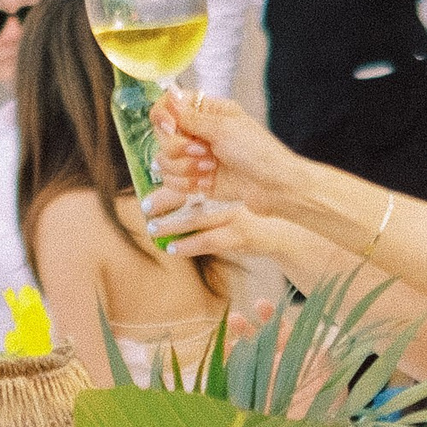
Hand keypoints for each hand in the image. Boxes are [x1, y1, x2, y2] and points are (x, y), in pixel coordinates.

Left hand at [139, 186, 283, 265]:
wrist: (281, 231)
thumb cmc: (248, 215)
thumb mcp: (228, 200)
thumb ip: (202, 195)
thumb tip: (165, 200)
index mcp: (224, 182)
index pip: (191, 177)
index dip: (169, 179)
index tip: (150, 184)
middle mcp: (228, 195)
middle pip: (189, 194)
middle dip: (164, 201)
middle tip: (145, 208)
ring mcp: (234, 214)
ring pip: (196, 218)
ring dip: (172, 226)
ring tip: (154, 230)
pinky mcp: (240, 234)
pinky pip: (209, 240)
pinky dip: (188, 245)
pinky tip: (173, 249)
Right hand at [151, 90, 303, 213]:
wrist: (273, 187)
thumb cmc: (257, 153)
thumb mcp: (223, 128)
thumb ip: (191, 117)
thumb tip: (169, 96)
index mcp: (207, 112)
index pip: (169, 106)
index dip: (163, 116)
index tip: (170, 125)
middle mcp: (198, 133)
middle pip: (162, 136)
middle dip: (178, 147)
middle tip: (203, 151)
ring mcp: (195, 158)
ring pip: (164, 161)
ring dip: (185, 168)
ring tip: (211, 169)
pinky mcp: (194, 180)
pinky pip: (172, 182)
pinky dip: (187, 184)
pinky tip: (207, 183)